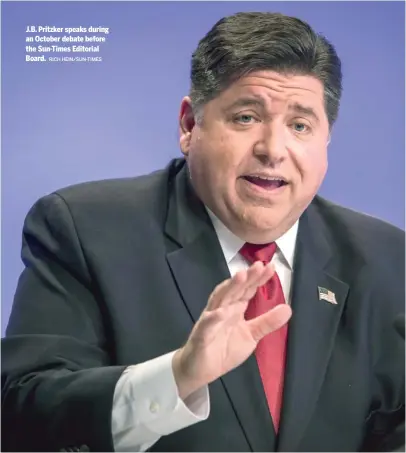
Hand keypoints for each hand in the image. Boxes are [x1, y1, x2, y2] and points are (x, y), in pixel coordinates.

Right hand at [172, 261, 291, 399]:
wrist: (199, 369)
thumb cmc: (224, 349)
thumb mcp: (251, 336)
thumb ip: (267, 322)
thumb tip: (288, 308)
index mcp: (235, 308)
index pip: (248, 289)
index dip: (258, 278)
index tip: (270, 266)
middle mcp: (222, 308)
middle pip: (235, 289)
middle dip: (246, 277)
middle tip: (258, 265)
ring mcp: (210, 319)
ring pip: (220, 299)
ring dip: (229, 287)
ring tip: (241, 276)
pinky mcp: (201, 335)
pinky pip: (207, 325)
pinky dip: (213, 318)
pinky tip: (221, 312)